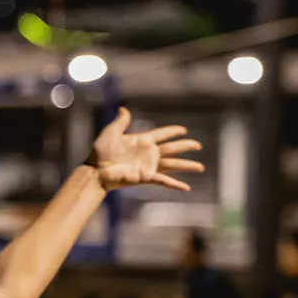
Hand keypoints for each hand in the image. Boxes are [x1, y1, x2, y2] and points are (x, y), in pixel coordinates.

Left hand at [87, 108, 202, 190]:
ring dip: (187, 166)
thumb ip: (120, 121)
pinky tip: (186, 188)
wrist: (96, 170)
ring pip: (173, 165)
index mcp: (142, 141)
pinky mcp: (146, 177)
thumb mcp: (111, 132)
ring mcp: (148, 166)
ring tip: (201, 167)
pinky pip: (164, 180)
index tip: (183, 130)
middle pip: (172, 149)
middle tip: (198, 145)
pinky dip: (175, 184)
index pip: (161, 134)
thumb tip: (124, 108)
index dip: (172, 131)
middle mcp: (148, 154)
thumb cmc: (101, 151)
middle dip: (186, 146)